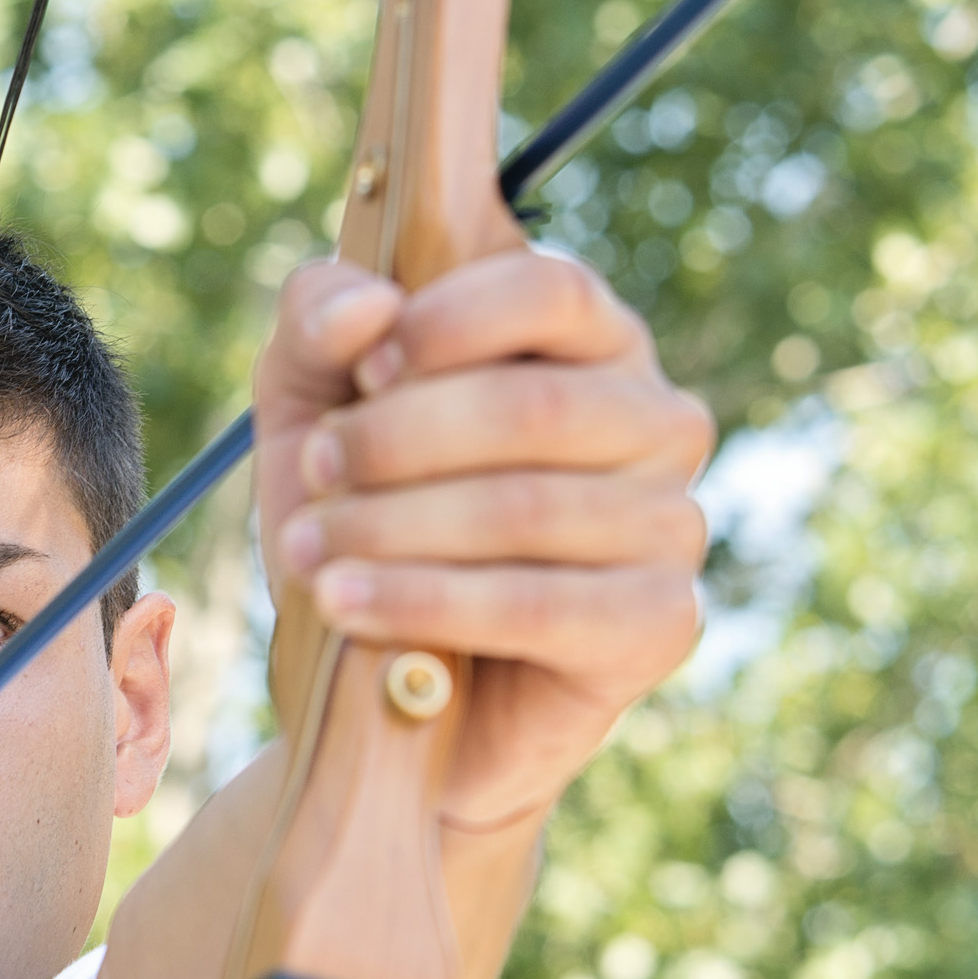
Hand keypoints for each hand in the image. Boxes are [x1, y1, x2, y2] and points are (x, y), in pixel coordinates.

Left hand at [255, 249, 714, 828]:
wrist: (392, 687)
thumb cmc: (366, 518)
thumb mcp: (311, 407)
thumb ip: (319, 326)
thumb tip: (368, 307)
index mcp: (590, 344)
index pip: (552, 292)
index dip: (450, 323)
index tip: (364, 370)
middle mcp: (655, 422)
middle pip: (534, 406)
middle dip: (398, 441)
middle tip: (315, 473)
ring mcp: (671, 524)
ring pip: (528, 509)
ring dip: (393, 528)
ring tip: (306, 551)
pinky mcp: (657, 623)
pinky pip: (539, 606)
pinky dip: (426, 603)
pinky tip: (346, 606)